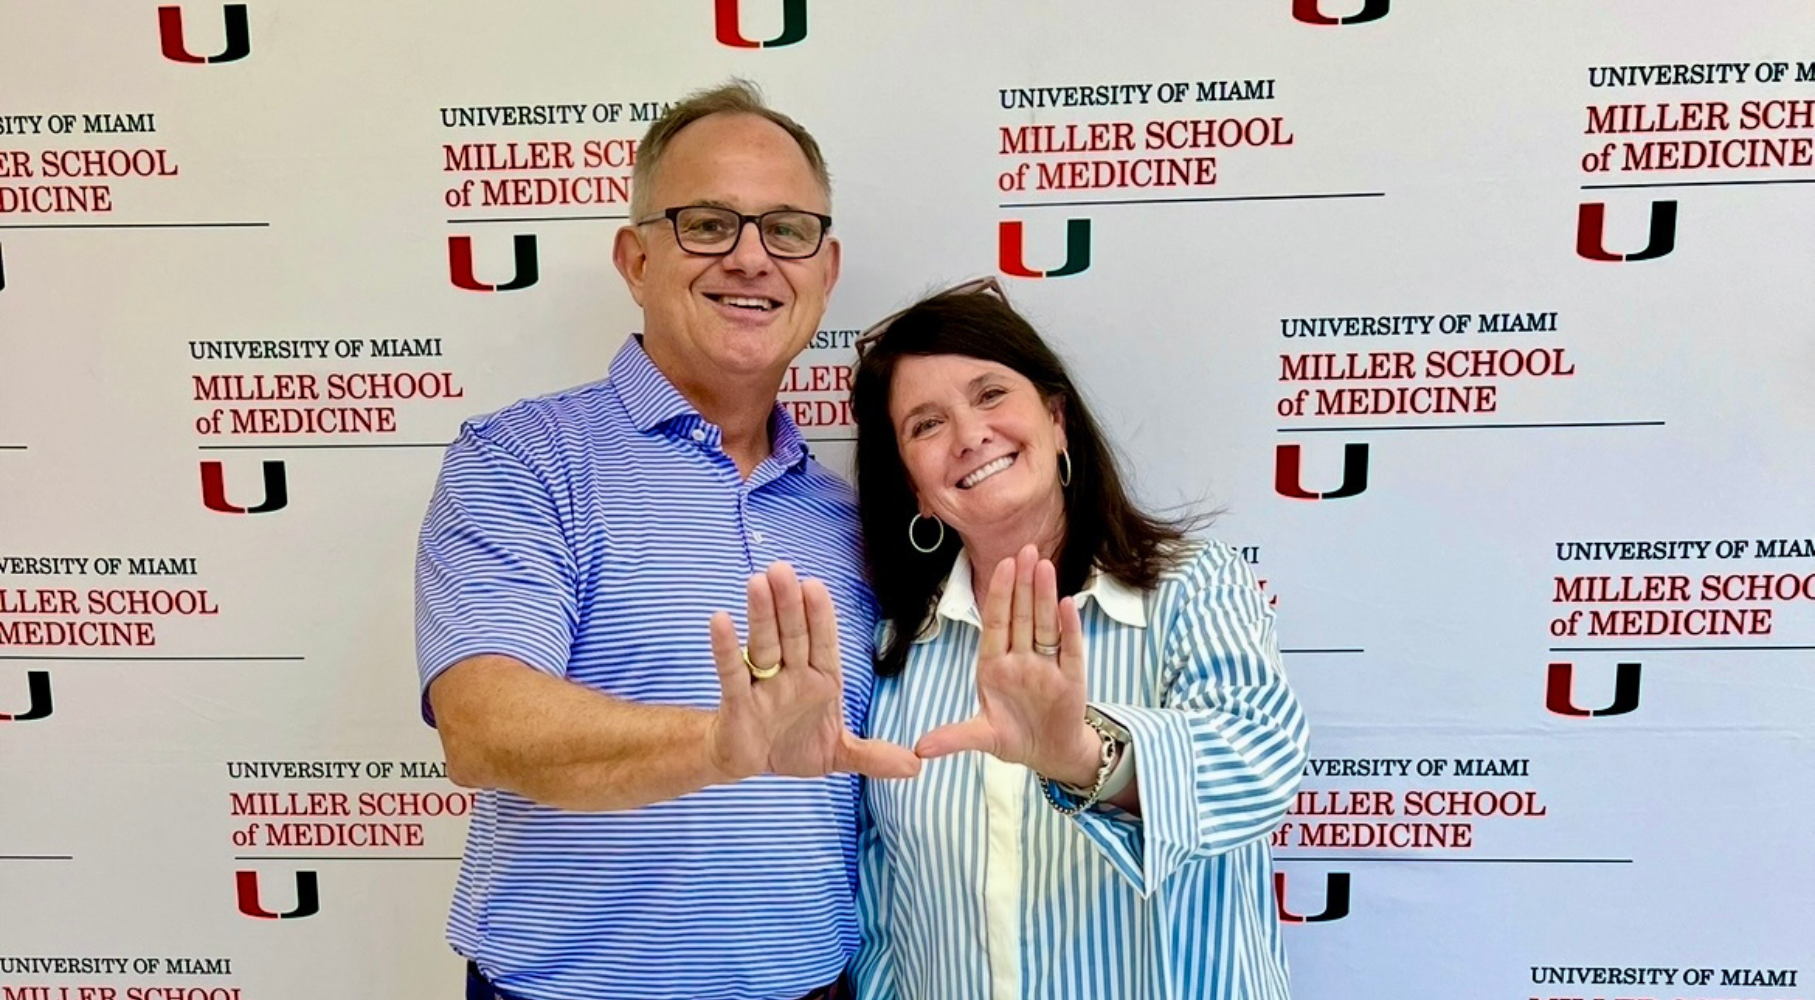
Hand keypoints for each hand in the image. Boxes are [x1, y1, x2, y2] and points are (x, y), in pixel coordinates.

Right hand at [706, 562, 920, 782]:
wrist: (752, 761)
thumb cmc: (794, 744)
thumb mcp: (839, 753)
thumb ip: (873, 756)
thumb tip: (916, 767)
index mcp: (820, 680)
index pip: (822, 642)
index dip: (819, 616)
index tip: (816, 587)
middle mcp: (792, 675)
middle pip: (792, 634)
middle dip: (789, 604)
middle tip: (783, 570)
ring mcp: (763, 685)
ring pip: (763, 644)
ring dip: (761, 614)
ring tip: (758, 582)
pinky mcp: (737, 701)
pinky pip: (732, 671)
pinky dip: (726, 647)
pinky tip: (720, 619)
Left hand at [915, 546, 1100, 785]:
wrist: (1049, 754)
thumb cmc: (1014, 735)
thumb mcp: (981, 736)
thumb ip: (953, 737)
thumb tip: (917, 751)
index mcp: (995, 664)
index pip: (996, 622)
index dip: (999, 594)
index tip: (1002, 565)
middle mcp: (1021, 659)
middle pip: (1022, 615)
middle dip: (1022, 583)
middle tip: (1025, 549)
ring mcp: (1047, 666)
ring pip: (1045, 624)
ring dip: (1044, 595)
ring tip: (1044, 565)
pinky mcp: (1071, 679)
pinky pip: (1070, 648)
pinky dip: (1070, 627)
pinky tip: (1067, 603)